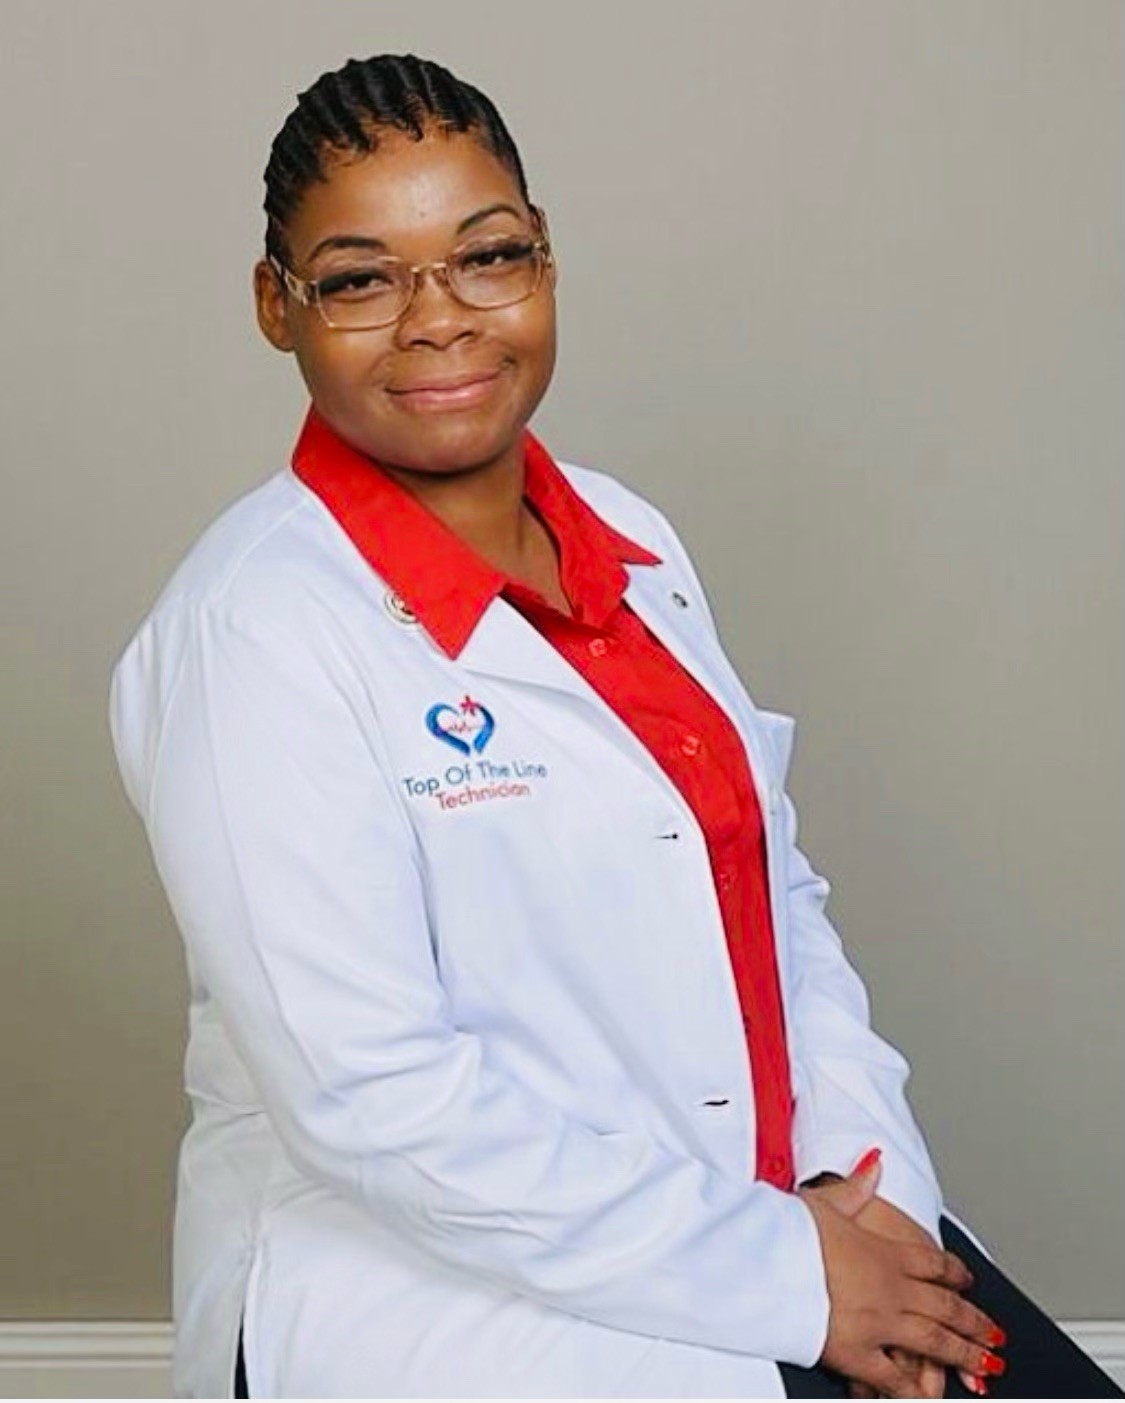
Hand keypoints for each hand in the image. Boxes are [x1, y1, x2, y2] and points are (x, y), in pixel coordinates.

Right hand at [799, 1154, 1004, 1398]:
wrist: (766, 1261)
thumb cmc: (789, 1230)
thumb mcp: (824, 1200)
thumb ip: (857, 1187)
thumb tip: (876, 1162)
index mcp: (885, 1251)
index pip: (934, 1264)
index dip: (956, 1274)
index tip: (968, 1282)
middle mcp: (891, 1288)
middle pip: (946, 1307)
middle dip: (974, 1323)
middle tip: (994, 1335)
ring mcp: (879, 1323)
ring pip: (935, 1342)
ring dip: (964, 1355)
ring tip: (985, 1367)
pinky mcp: (857, 1353)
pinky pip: (894, 1378)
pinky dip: (913, 1390)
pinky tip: (926, 1396)